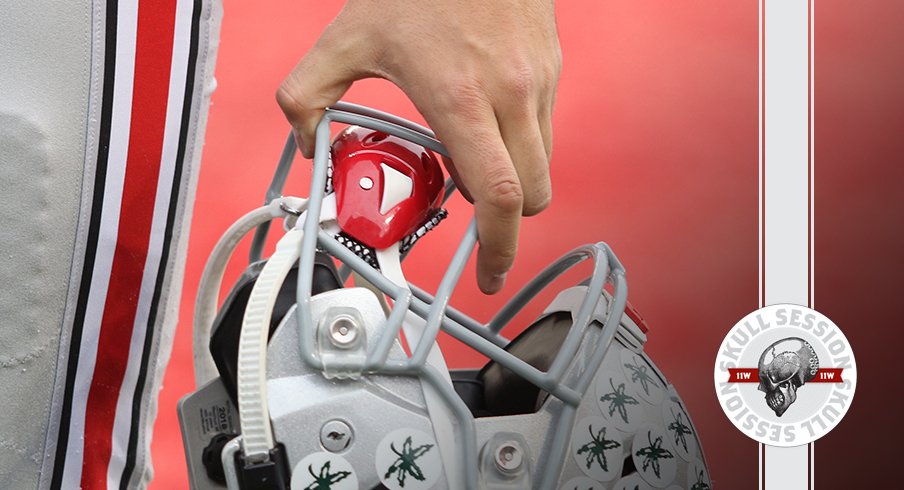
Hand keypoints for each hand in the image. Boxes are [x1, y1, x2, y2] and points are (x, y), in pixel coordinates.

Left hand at [277, 0, 560, 293]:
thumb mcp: (347, 36)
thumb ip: (305, 93)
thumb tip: (305, 137)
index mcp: (461, 99)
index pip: (500, 197)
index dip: (500, 247)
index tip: (490, 272)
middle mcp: (511, 96)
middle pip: (532, 195)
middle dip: (506, 219)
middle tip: (473, 215)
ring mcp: (538, 81)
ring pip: (540, 162)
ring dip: (511, 175)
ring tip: (469, 150)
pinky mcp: (551, 66)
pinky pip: (543, 126)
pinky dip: (518, 140)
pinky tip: (484, 113)